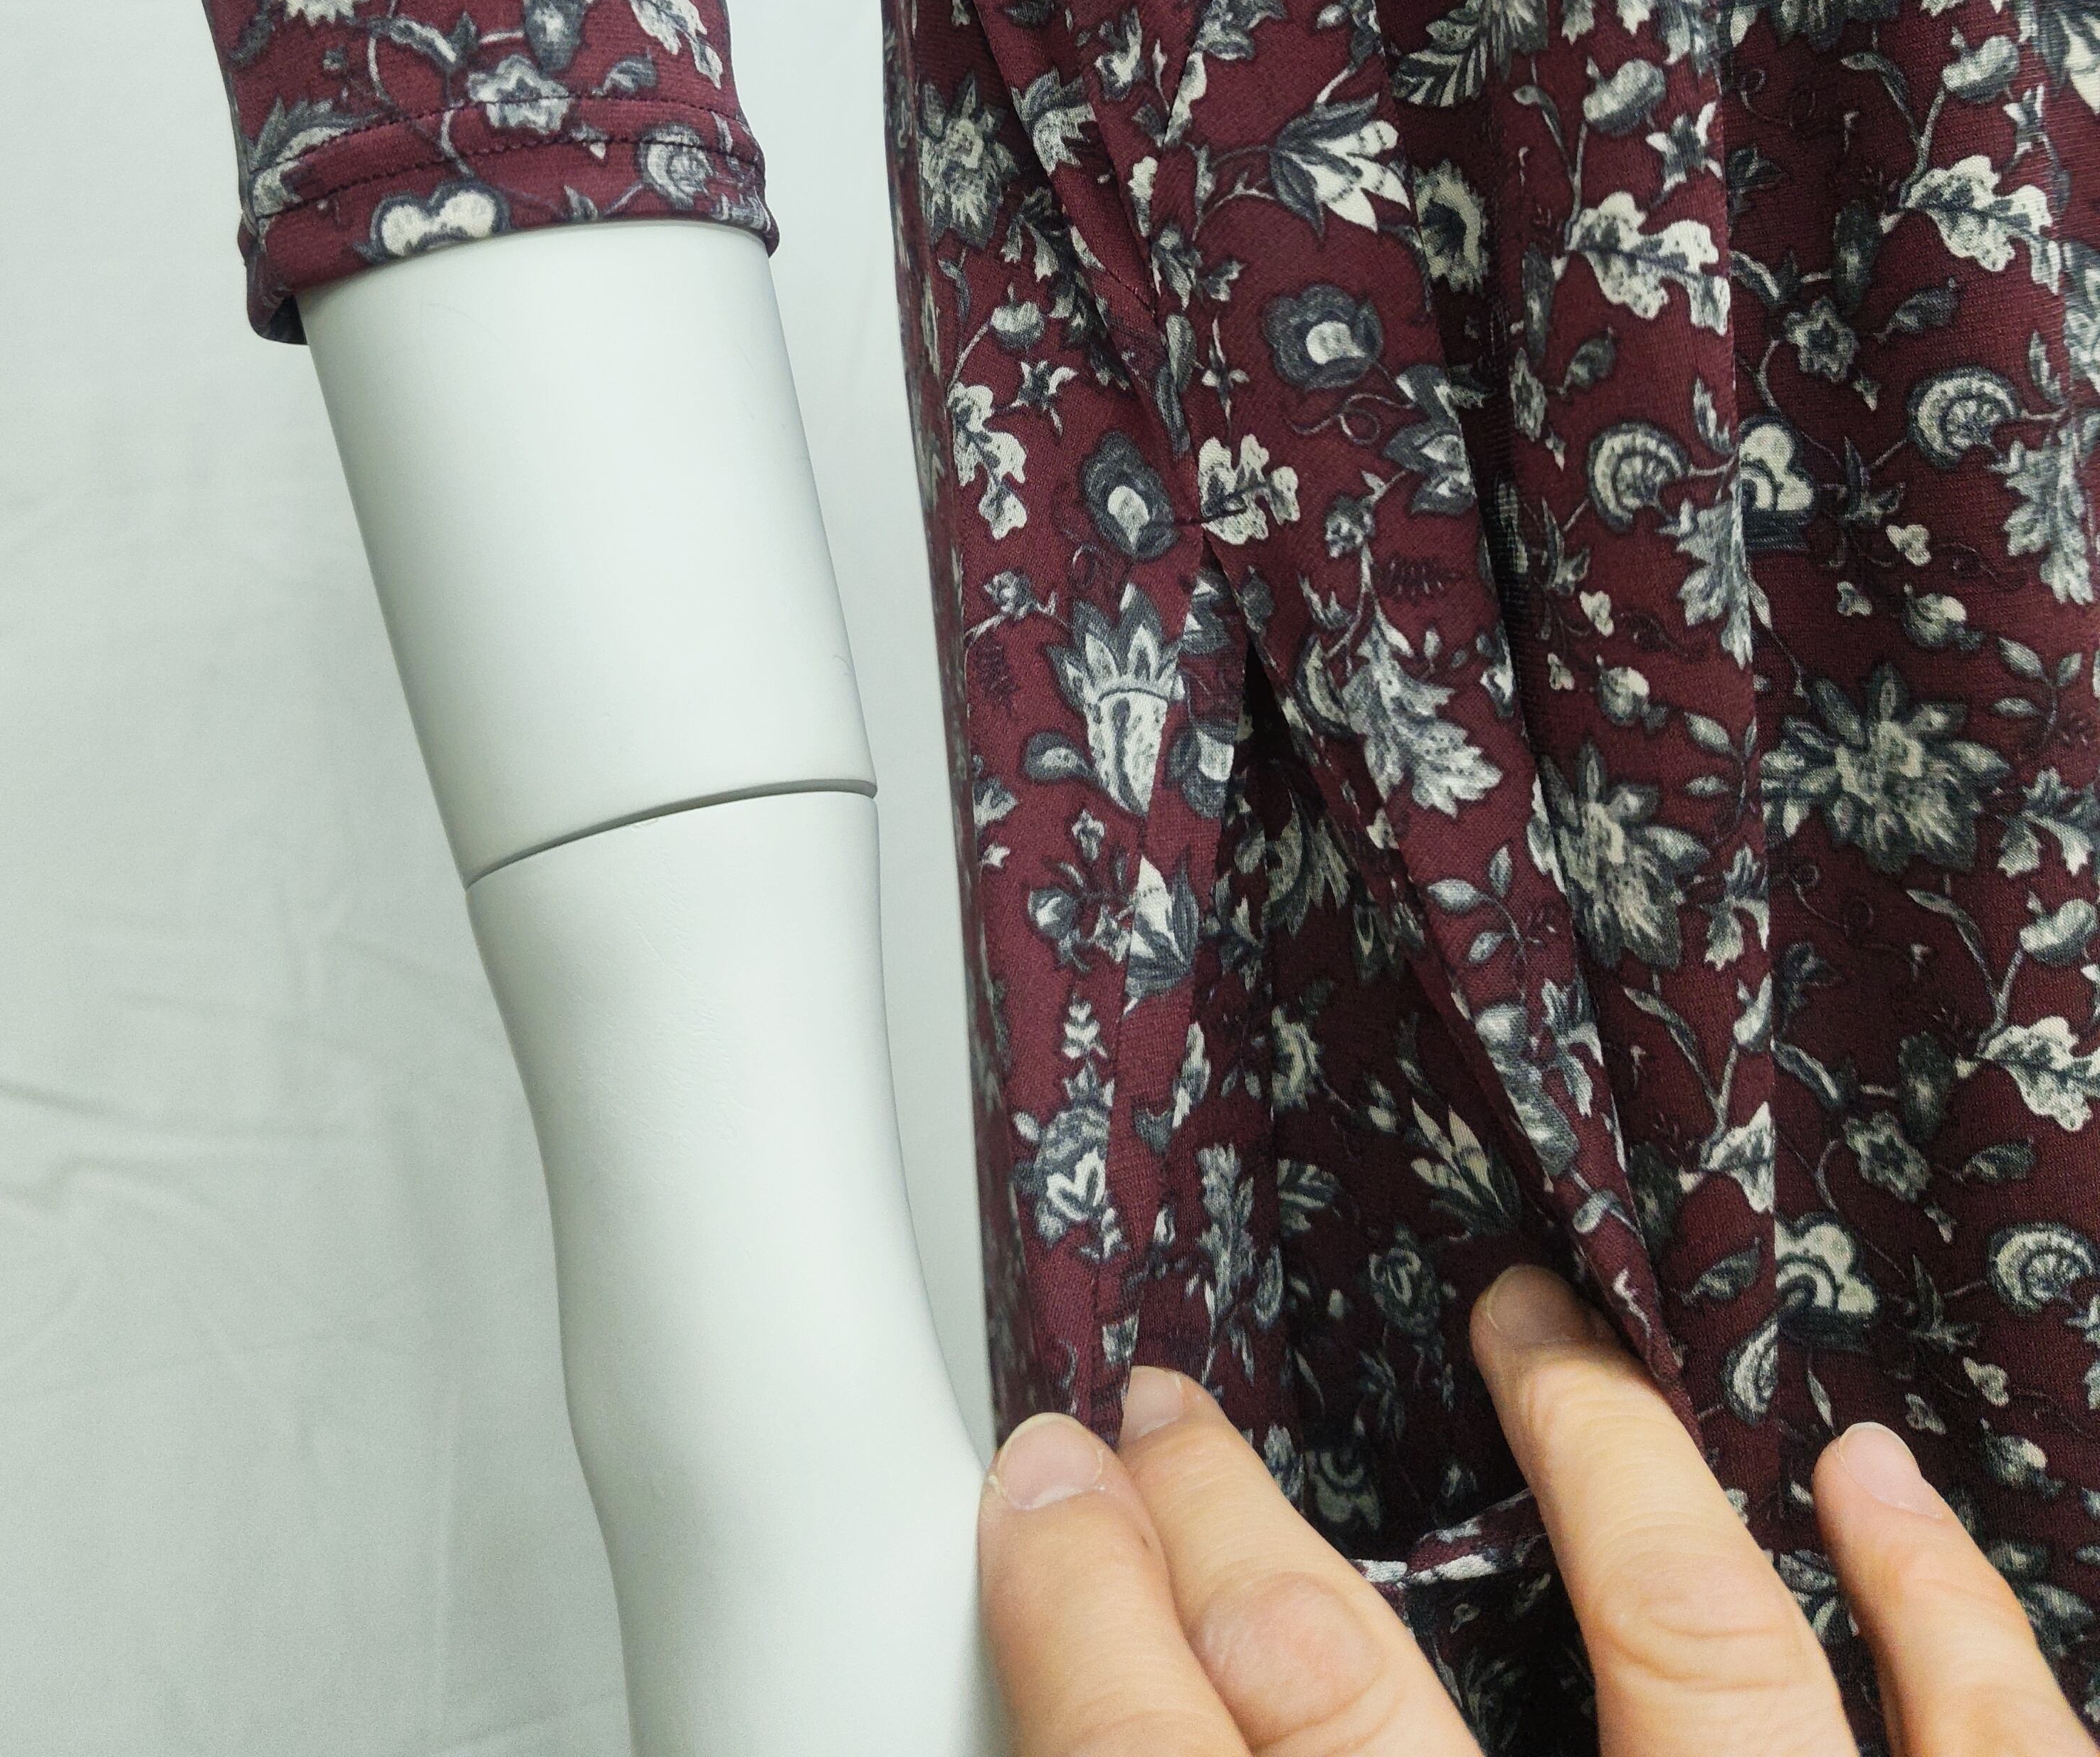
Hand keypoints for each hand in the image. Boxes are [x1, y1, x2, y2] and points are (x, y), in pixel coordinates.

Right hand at [976, 1263, 2094, 1754]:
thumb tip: (1137, 1728)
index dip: (1080, 1614)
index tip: (1046, 1487)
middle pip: (1353, 1703)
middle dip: (1238, 1536)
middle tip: (1169, 1416)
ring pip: (1696, 1650)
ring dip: (1597, 1470)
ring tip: (1539, 1332)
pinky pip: (2002, 1747)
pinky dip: (1941, 1608)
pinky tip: (1875, 1480)